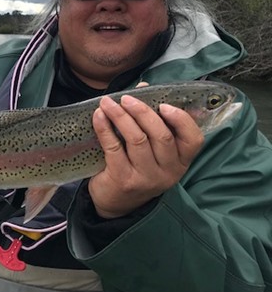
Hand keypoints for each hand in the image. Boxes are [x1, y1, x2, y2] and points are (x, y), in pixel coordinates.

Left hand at [89, 94, 204, 217]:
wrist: (115, 203)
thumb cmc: (135, 167)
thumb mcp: (150, 150)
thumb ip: (151, 120)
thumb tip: (143, 88)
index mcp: (181, 161)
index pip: (193, 140)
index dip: (181, 119)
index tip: (164, 105)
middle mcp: (168, 171)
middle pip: (161, 135)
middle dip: (142, 112)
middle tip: (126, 99)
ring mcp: (146, 178)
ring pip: (137, 140)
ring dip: (121, 116)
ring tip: (108, 103)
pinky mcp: (123, 180)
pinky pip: (114, 148)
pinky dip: (105, 128)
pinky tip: (98, 116)